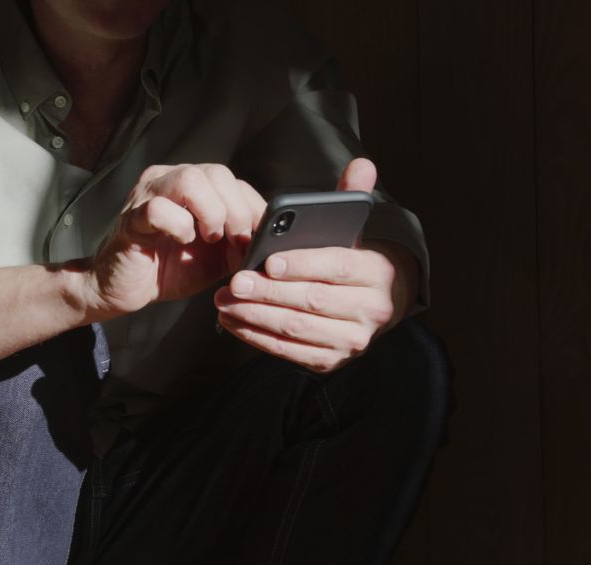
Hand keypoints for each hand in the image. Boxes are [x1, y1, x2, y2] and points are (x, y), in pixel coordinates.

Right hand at [84, 164, 266, 317]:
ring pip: (190, 179)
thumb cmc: (166, 268)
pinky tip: (180, 242)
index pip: (233, 181)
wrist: (121, 290)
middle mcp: (168, 180)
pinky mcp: (131, 218)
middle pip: (216, 172)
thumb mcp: (215, 256)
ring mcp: (147, 195)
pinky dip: (179, 226)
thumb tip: (270, 239)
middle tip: (234, 241)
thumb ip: (239, 242)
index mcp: (191, 186)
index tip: (258, 239)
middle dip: (236, 211)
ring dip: (211, 213)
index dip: (253, 208)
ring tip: (208, 238)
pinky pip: (159, 209)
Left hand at [213, 158, 417, 372]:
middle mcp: (371, 311)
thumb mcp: (357, 230)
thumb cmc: (353, 262)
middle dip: (268, 292)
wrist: (378, 305)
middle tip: (234, 281)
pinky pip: (288, 351)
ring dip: (255, 316)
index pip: (338, 268)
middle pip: (312, 300)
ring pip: (297, 329)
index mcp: (378, 273)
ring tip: (224, 300)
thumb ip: (351, 197)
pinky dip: (256, 336)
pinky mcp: (330, 361)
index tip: (268, 261)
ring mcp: (351, 341)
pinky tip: (232, 321)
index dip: (302, 265)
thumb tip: (360, 164)